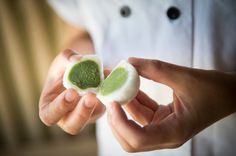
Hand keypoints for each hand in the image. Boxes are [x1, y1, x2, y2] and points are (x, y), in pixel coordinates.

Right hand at [39, 49, 104, 134]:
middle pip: (73, 126)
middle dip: (82, 113)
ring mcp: (84, 116)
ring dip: (98, 106)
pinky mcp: (98, 110)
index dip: (60, 106)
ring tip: (102, 88)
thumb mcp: (62, 60)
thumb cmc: (65, 67)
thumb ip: (67, 58)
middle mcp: (66, 116)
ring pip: (91, 119)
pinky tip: (108, 78)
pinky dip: (108, 94)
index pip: (50, 115)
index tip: (72, 92)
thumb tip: (78, 61)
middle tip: (91, 96)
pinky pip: (104, 107)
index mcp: (49, 107)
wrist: (80, 69)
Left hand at [107, 57, 235, 151]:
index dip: (120, 123)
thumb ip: (155, 69)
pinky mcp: (162, 119)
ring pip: (134, 122)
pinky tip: (130, 84)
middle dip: (116, 117)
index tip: (113, 102)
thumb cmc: (213, 90)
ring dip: (123, 104)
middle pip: (130, 138)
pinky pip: (142, 112)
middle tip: (110, 94)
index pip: (138, 138)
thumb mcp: (184, 77)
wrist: (228, 93)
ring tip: (116, 84)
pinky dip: (134, 99)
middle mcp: (166, 135)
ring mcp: (163, 127)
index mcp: (173, 132)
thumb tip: (129, 62)